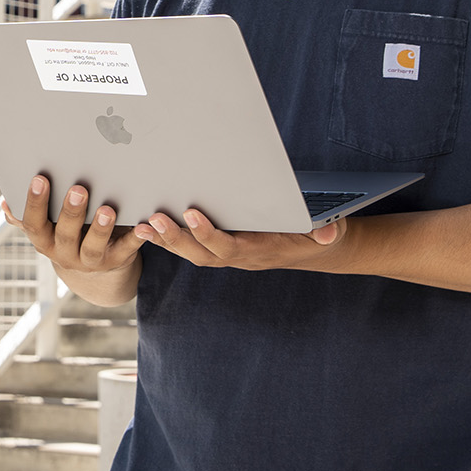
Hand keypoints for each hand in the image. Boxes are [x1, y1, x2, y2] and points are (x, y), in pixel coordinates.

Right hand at [2, 174, 141, 277]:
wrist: (95, 271)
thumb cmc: (68, 232)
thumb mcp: (47, 227)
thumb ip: (29, 215)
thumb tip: (5, 203)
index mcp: (44, 240)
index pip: (33, 223)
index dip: (35, 203)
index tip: (39, 177)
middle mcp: (64, 254)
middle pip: (65, 234)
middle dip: (71, 212)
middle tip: (78, 188)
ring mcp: (90, 261)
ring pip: (94, 247)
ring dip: (100, 228)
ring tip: (107, 209)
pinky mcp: (116, 261)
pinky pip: (127, 251)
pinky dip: (136, 238)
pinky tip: (144, 224)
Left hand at [135, 207, 356, 271]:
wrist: (315, 248)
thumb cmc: (317, 236)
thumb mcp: (328, 233)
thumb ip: (326, 232)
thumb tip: (328, 232)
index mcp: (259, 250)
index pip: (229, 246)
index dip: (209, 233)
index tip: (191, 214)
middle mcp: (239, 256)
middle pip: (201, 253)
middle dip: (176, 238)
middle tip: (153, 219)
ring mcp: (228, 253)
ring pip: (192, 251)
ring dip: (166, 239)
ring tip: (142, 223)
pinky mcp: (221, 247)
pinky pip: (192, 246)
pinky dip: (170, 238)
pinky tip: (148, 226)